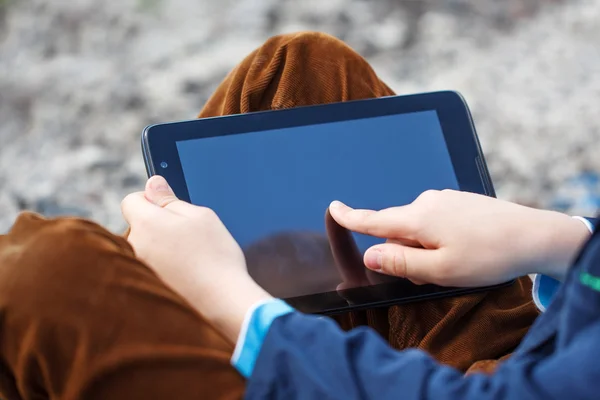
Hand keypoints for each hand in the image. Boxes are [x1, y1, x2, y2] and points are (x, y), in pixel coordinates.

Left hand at [121, 175, 271, 342]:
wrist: (223, 302)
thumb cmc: (216, 257)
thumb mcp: (200, 216)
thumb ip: (170, 199)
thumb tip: (152, 184)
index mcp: (146, 223)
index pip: (130, 200)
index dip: (149, 199)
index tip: (168, 207)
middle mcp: (134, 246)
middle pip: (137, 226)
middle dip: (157, 226)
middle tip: (188, 236)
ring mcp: (138, 270)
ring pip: (145, 248)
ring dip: (160, 248)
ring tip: (189, 260)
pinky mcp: (145, 288)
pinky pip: (149, 269)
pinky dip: (164, 268)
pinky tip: (185, 275)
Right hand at [329, 190, 590, 286]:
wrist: (534, 235)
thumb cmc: (488, 255)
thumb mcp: (440, 269)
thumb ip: (400, 263)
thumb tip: (370, 256)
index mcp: (418, 219)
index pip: (374, 220)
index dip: (350, 217)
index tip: (334, 208)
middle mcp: (427, 202)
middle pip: (398, 229)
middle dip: (406, 252)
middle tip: (432, 274)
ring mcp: (444, 199)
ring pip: (419, 227)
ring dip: (425, 247)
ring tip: (455, 264)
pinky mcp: (459, 201)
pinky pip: (436, 220)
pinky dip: (439, 237)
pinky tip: (464, 249)